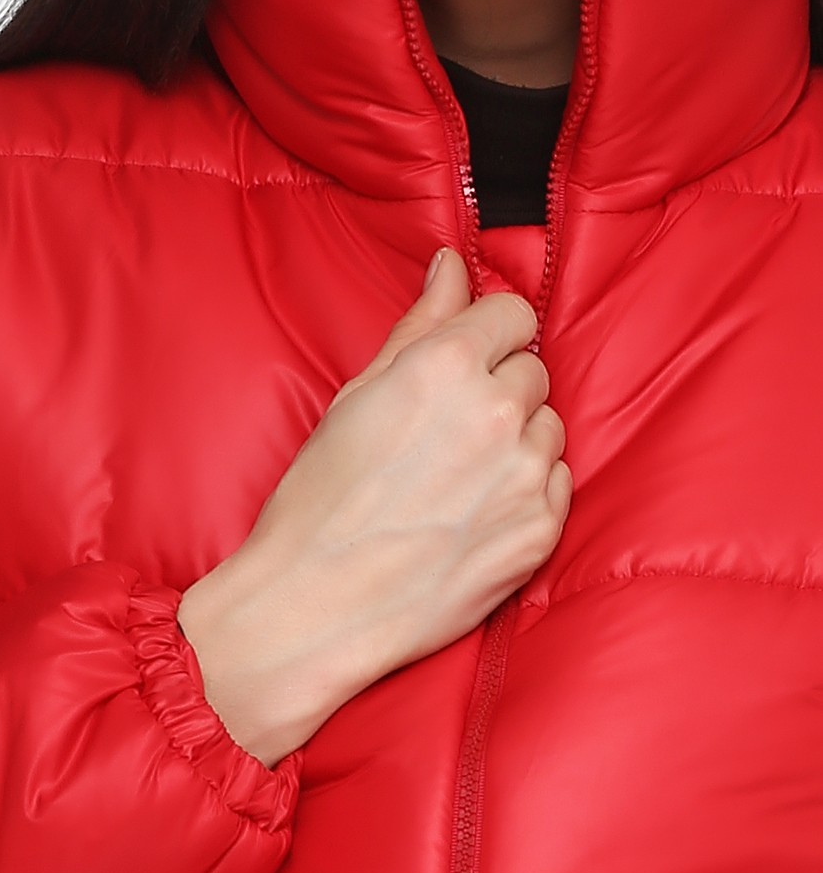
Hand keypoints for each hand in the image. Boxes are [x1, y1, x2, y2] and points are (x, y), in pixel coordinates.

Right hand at [178, 248, 571, 764]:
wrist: (315, 605)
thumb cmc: (320, 501)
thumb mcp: (357, 396)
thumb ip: (419, 325)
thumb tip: (452, 267)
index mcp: (445, 367)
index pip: (512, 313)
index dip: (486, 336)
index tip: (467, 361)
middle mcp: (496, 413)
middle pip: (532, 372)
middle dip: (496, 393)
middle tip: (444, 436)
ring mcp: (524, 475)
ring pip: (548, 429)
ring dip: (516, 443)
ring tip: (457, 480)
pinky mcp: (540, 531)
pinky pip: (557, 484)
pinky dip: (526, 492)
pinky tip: (473, 514)